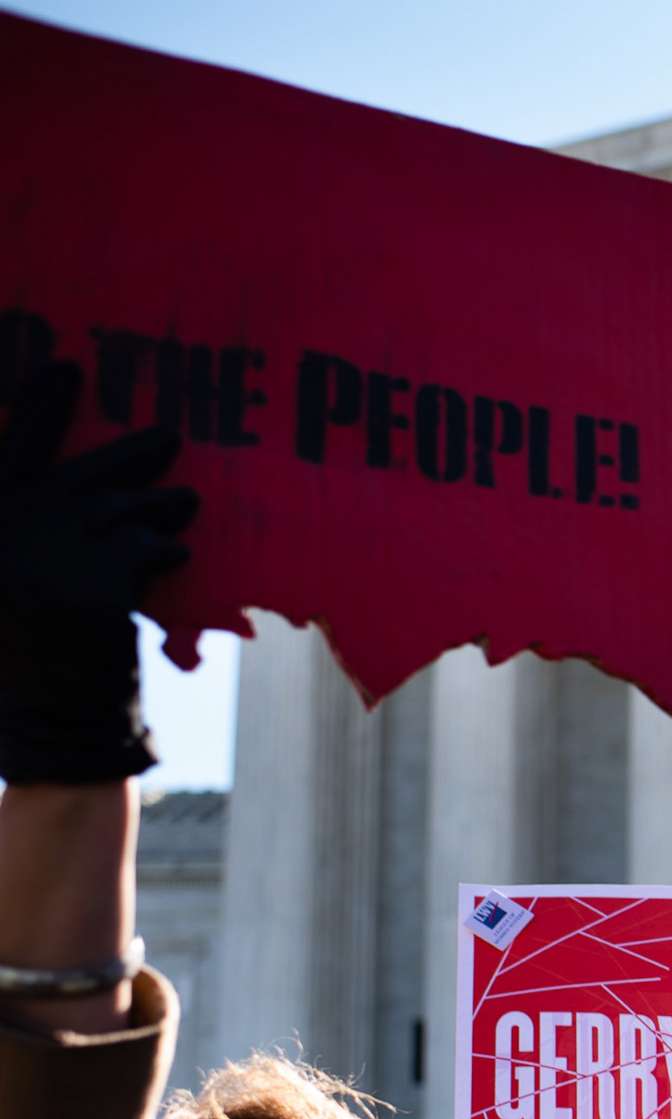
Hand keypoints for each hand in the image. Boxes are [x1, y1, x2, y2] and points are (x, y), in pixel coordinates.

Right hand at [0, 362, 195, 783]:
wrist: (50, 728)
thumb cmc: (29, 664)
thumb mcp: (15, 583)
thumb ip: (35, 527)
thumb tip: (83, 484)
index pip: (9, 449)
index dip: (37, 408)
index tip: (65, 365)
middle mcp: (5, 527)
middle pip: (73, 470)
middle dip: (126, 452)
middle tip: (169, 433)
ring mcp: (46, 550)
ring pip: (122, 506)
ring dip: (160, 505)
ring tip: (181, 501)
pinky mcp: (95, 578)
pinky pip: (149, 544)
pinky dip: (166, 548)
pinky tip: (172, 552)